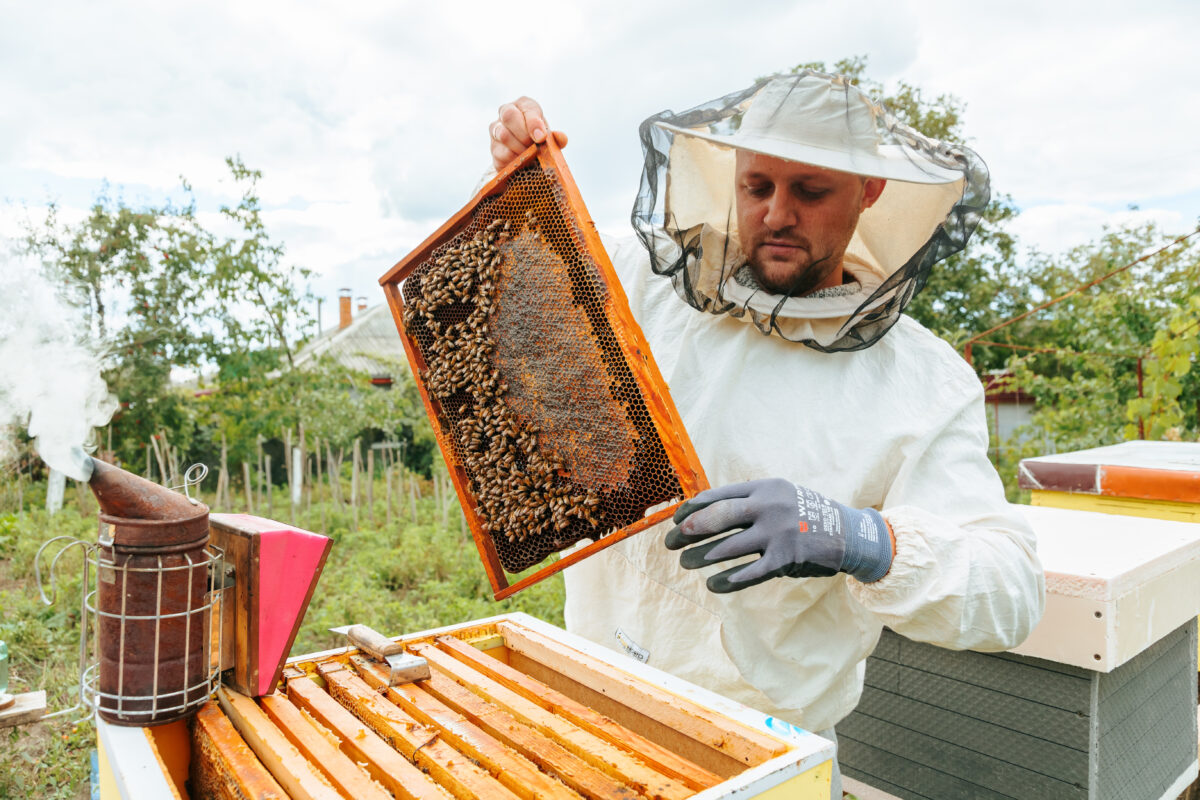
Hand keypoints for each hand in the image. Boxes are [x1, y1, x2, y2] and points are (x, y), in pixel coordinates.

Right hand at [489, 97, 568, 170]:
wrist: (527, 156)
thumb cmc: (540, 141)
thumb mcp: (550, 138)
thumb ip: (557, 138)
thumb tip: (561, 137)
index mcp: (524, 105)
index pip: (526, 108)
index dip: (533, 123)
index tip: (541, 137)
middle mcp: (506, 112)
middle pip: (509, 116)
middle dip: (524, 134)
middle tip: (534, 146)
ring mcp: (496, 129)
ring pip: (503, 134)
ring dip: (519, 148)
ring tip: (530, 156)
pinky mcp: (493, 148)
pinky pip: (500, 153)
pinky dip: (513, 160)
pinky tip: (522, 163)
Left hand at [665, 478, 893, 592]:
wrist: (847, 533)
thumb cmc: (803, 514)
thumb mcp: (778, 495)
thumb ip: (748, 500)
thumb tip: (702, 511)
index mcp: (764, 488)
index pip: (718, 495)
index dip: (692, 508)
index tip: (675, 519)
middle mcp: (769, 507)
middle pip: (718, 518)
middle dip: (689, 530)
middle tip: (671, 542)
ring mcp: (777, 533)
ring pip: (728, 548)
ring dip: (701, 557)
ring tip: (686, 562)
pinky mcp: (785, 559)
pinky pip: (749, 573)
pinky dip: (727, 581)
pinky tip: (712, 584)